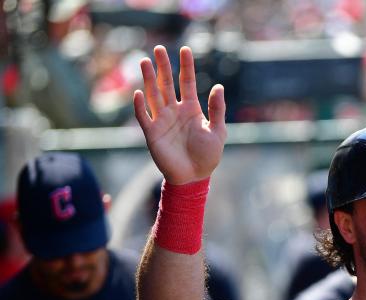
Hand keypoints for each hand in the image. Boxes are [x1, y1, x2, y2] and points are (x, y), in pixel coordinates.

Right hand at [134, 46, 226, 184]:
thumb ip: (217, 110)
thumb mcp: (217, 131)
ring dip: (148, 79)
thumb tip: (219, 86)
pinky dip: (140, 105)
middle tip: (158, 49)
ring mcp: (162, 121)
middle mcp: (175, 111)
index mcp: (191, 109)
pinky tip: (139, 92)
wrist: (195, 177)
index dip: (186, 66)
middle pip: (167, 84)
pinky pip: (143, 117)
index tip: (185, 49)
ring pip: (153, 95)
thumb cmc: (208, 156)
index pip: (187, 82)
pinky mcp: (152, 134)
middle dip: (163, 67)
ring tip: (144, 61)